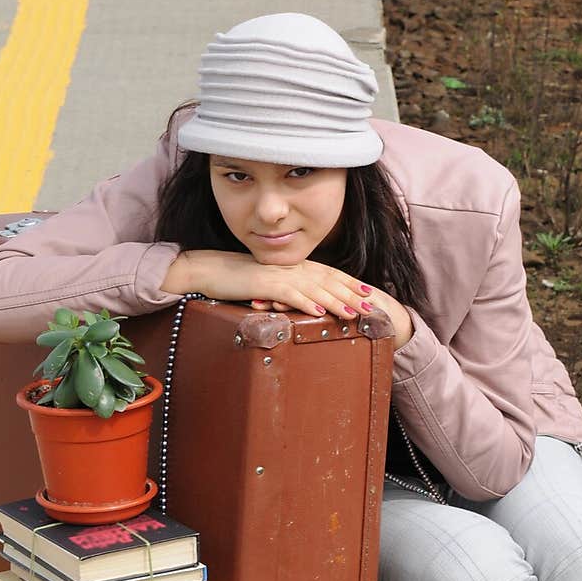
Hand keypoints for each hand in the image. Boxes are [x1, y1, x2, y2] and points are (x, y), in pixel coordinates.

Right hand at [167, 249, 412, 345]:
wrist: (208, 270)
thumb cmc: (235, 279)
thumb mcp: (266, 284)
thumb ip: (286, 290)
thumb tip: (303, 303)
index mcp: (292, 267)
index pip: (328, 274)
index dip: (350, 283)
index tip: (370, 292)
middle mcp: (290, 268)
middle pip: (328, 280)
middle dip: (352, 294)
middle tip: (373, 306)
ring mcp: (279, 275)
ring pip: (314, 288)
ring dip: (336, 300)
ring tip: (354, 313)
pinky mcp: (265, 284)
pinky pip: (289, 294)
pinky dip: (306, 302)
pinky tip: (319, 312)